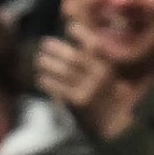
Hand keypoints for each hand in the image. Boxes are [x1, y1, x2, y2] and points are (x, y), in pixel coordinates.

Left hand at [35, 21, 127, 138]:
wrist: (113, 126)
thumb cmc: (108, 98)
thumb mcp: (110, 77)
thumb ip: (97, 60)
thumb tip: (77, 38)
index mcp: (109, 66)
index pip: (94, 44)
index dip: (81, 33)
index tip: (69, 28)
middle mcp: (100, 75)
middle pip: (74, 56)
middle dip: (57, 48)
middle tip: (45, 43)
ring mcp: (89, 88)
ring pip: (63, 70)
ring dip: (48, 63)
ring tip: (40, 60)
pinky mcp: (78, 101)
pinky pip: (57, 88)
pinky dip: (47, 82)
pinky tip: (41, 79)